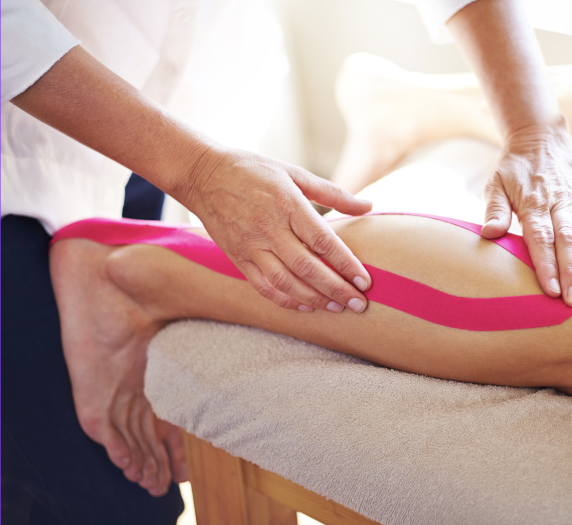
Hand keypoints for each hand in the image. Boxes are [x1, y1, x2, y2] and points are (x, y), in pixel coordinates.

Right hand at [181, 148, 373, 312]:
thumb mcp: (295, 174)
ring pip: (286, 282)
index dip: (346, 264)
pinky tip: (306, 306)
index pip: (323, 242)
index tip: (365, 281)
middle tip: (359, 305)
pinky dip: (286, 300)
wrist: (203, 175)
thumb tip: (368, 206)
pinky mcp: (238, 258)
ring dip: (314, 299)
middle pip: (308, 267)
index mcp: (288, 205)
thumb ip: (333, 193)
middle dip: (337, 289)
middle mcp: (269, 229)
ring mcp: (251, 246)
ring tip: (337, 307)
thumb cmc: (255, 171)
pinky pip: (263, 286)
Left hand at [481, 120, 571, 306]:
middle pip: (567, 241)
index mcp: (534, 205)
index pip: (541, 239)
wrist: (538, 137)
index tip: (551, 290)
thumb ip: (494, 211)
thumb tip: (488, 234)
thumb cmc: (513, 169)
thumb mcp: (496, 185)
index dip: (547, 265)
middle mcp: (559, 204)